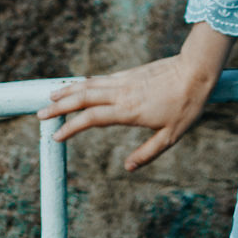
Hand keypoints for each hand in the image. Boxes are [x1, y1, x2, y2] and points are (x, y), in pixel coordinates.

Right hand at [35, 23, 234, 170]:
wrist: (197, 70)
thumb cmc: (186, 104)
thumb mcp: (171, 136)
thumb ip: (148, 152)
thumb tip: (127, 167)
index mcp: (128, 110)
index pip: (92, 118)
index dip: (71, 127)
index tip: (55, 136)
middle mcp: (122, 93)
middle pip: (84, 97)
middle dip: (61, 106)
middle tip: (40, 113)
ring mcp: (126, 80)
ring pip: (91, 84)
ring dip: (70, 90)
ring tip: (52, 95)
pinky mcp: (132, 72)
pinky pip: (103, 78)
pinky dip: (86, 82)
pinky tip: (80, 85)